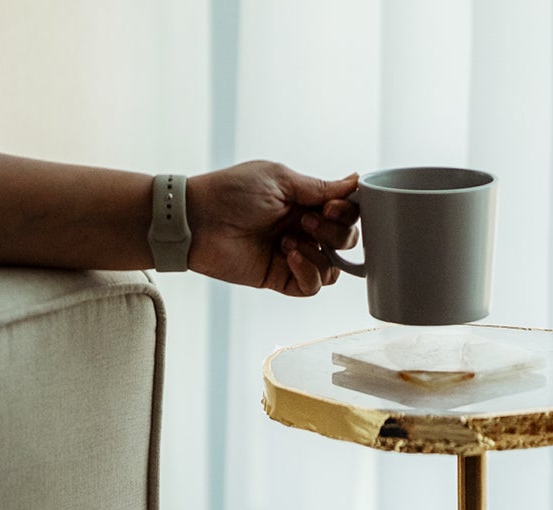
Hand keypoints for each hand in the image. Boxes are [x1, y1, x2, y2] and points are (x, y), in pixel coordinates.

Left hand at [186, 161, 359, 296]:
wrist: (198, 221)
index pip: (346, 213)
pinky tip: (288, 256)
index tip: (331, 207)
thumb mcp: (280, 180)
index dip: (347, 213)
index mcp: (305, 202)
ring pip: (335, 268)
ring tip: (288, 241)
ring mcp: (295, 256)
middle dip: (333, 232)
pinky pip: (314, 286)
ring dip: (319, 253)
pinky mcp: (283, 278)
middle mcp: (304, 230)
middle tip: (305, 222)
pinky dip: (308, 272)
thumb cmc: (232, 192)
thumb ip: (320, 187)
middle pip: (346, 240)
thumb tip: (355, 182)